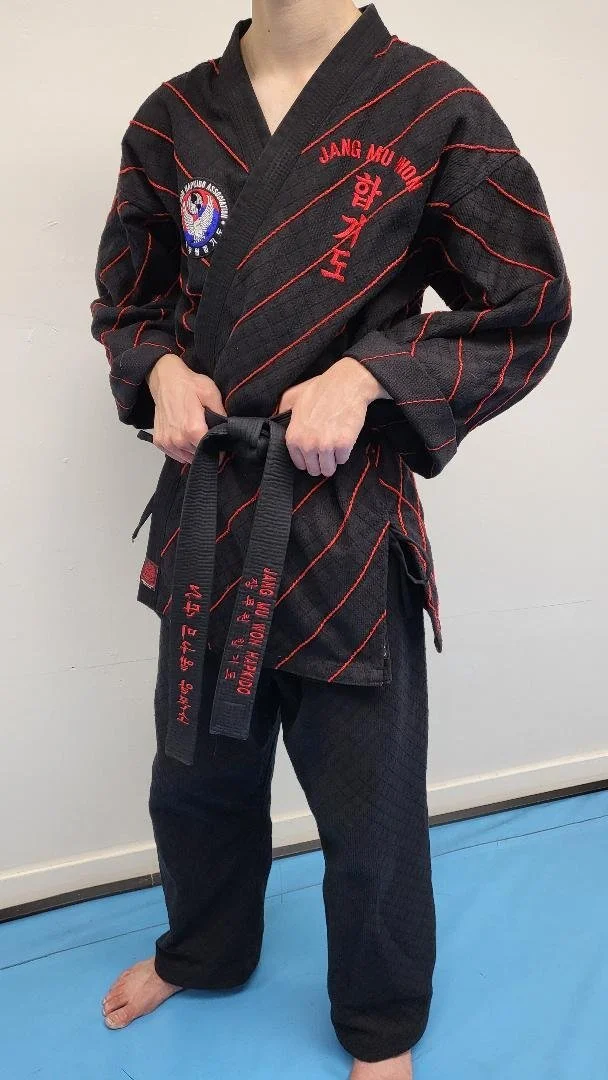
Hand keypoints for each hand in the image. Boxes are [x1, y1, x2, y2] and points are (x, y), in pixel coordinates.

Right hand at [146, 353, 225, 464]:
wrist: (165, 379)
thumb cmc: (189, 385)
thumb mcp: (210, 393)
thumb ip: (220, 413)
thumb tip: (228, 429)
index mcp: (192, 429)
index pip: (209, 451)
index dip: (218, 451)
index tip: (221, 447)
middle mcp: (178, 439)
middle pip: (198, 455)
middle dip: (205, 450)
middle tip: (209, 439)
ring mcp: (167, 442)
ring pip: (186, 458)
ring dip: (193, 452)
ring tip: (197, 438)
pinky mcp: (159, 441)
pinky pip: (175, 455)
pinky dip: (182, 451)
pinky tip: (186, 439)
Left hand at [278, 356, 389, 476]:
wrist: (346, 383)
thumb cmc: (320, 389)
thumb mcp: (292, 397)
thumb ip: (282, 413)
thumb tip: (277, 423)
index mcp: (294, 437)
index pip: (299, 464)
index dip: (308, 459)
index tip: (314, 452)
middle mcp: (307, 444)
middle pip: (314, 470)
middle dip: (320, 462)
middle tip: (326, 448)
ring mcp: (326, 446)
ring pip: (328, 470)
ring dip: (332, 460)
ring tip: (334, 444)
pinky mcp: (343, 444)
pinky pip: (343, 460)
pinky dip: (344, 452)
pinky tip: (343, 437)